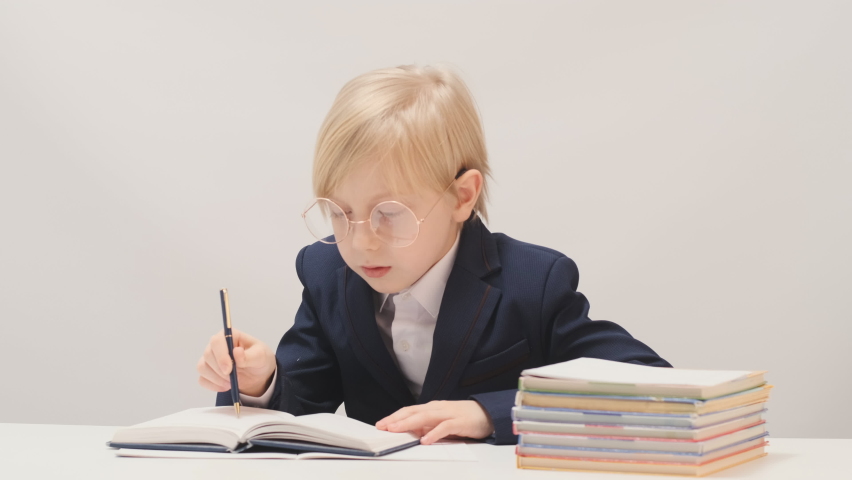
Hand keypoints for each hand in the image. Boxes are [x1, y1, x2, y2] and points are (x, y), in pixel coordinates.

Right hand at [196, 328, 275, 396]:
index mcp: (230, 335)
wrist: (258, 374)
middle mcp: (217, 345)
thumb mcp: (261, 356)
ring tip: (232, 383)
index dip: (221, 355)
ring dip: (216, 379)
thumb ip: (250, 356)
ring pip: (202, 367)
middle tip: (233, 379)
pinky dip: (213, 386)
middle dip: (220, 370)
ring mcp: (210, 358)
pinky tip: (226, 387)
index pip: (217, 341)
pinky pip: (202, 379)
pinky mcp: (208, 371)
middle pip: (208, 355)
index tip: (229, 369)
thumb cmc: (259, 359)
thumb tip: (236, 352)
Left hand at [375, 400, 494, 444]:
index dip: (395, 416)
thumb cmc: (464, 418)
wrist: (488, 413)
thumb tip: (412, 433)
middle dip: (397, 419)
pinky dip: (433, 433)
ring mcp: (448, 414)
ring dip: (409, 423)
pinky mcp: (459, 422)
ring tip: (396, 429)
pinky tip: (424, 440)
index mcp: (432, 408)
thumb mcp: (442, 422)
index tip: (381, 424)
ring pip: (425, 417)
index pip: (409, 410)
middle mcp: (438, 408)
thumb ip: (428, 427)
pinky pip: (444, 428)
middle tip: (383, 426)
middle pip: (413, 412)